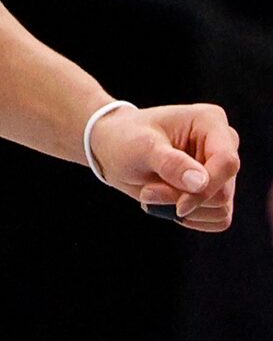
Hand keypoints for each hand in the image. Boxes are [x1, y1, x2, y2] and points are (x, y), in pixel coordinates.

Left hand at [94, 102, 238, 229]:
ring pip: (220, 208)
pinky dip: (192, 219)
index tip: (179, 206)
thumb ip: (170, 163)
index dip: (206, 190)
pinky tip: (167, 204)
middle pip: (222, 191)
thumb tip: (200, 182)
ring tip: (152, 192)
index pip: (226, 163)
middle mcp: (224, 144)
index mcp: (211, 121)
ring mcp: (222, 170)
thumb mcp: (141, 148)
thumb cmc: (125, 140)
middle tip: (148, 192)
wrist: (113, 150)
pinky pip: (218, 219)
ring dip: (184, 211)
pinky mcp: (217, 190)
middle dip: (183, 199)